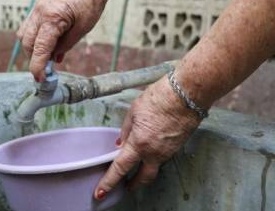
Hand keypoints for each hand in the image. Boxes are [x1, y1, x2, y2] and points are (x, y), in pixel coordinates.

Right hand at [17, 0, 114, 81]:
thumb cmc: (89, 3)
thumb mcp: (81, 30)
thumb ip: (65, 45)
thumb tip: (54, 58)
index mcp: (51, 18)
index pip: (39, 48)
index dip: (38, 66)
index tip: (39, 79)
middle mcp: (39, 13)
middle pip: (27, 43)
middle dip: (34, 59)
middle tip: (46, 70)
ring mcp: (37, 9)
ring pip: (24, 35)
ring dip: (32, 49)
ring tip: (47, 57)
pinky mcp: (39, 8)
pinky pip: (29, 26)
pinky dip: (34, 39)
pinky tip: (47, 45)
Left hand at [94, 77, 201, 199]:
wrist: (186, 94)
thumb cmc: (160, 98)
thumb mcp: (134, 111)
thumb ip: (126, 130)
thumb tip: (120, 142)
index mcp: (139, 143)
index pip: (120, 168)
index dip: (109, 182)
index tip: (101, 192)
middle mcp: (155, 152)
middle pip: (143, 178)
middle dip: (133, 185)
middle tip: (126, 187)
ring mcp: (168, 151)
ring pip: (154, 166)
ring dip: (144, 168)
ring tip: (137, 164)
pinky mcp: (177, 146)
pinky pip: (163, 156)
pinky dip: (154, 156)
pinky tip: (151, 147)